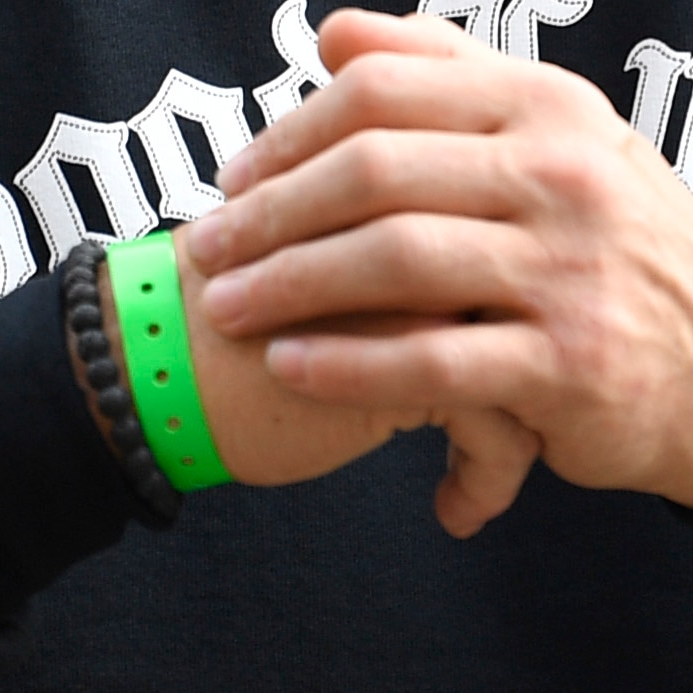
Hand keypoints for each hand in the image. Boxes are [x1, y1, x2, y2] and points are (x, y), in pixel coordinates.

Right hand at [152, 229, 549, 536]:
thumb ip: (388, 243)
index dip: (528, 298)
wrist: (150, 364)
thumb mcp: (320, 254)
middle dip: (543, 375)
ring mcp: (423, 285)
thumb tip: (471, 272)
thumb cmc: (229, 311)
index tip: (519, 352)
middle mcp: (425, 219)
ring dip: (526, 432)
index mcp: (405, 180)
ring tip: (500, 473)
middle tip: (532, 422)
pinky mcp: (407, 359)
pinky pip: (492, 425)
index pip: (515, 229)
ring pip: (528, 356)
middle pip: (534, 291)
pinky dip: (484, 478)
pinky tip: (457, 512)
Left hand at [183, 8, 692, 522]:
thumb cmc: (619, 235)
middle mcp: (561, 173)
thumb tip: (333, 29)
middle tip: (204, 247)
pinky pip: (430, 362)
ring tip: (225, 309)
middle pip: (374, 172)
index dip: (289, 131)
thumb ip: (446, 70)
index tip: (231, 173)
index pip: (385, 90)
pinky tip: (291, 367)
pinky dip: (348, 364)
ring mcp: (568, 269)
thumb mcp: (558, 132)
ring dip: (288, 285)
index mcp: (546, 104)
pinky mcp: (568, 365)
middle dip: (270, 212)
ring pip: (392, 261)